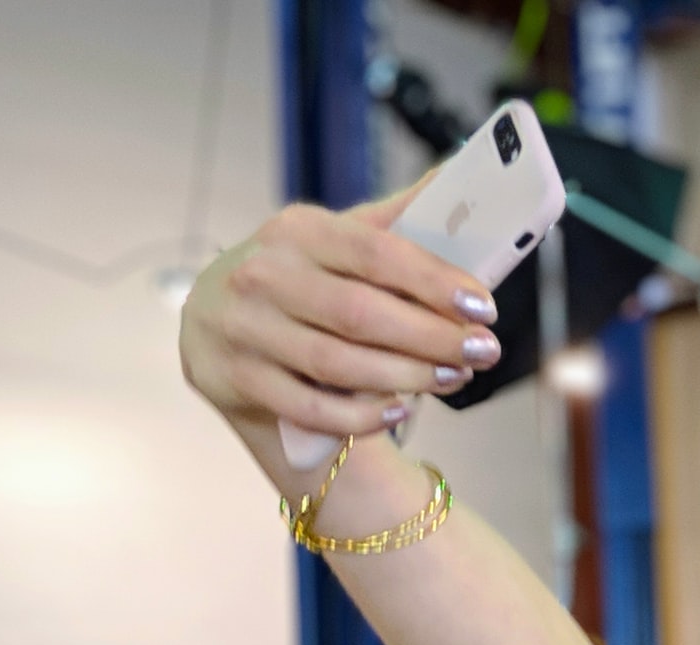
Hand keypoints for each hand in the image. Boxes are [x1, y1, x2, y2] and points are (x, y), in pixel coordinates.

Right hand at [178, 172, 502, 441]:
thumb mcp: (334, 238)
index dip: (434, 282)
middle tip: (483, 351)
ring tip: (455, 377)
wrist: (216, 324)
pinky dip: (362, 415)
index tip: (483, 305)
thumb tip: (460, 174)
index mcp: (296, 231)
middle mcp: (264, 275)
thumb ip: (392, 220)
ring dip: (408, 377)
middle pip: (361, 314)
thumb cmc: (296, 279)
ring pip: (339, 365)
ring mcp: (245, 329)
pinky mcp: (237, 379)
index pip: (375, 253)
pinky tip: (400, 411)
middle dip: (433, 337)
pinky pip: (312, 409)